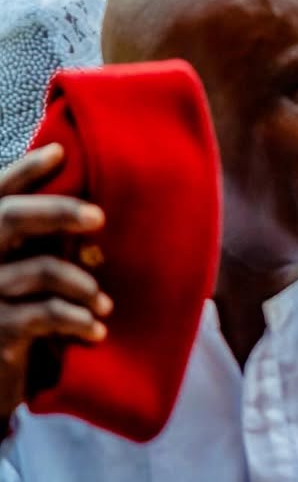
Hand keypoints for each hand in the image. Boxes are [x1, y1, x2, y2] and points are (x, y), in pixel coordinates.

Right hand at [0, 145, 110, 419]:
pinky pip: (47, 314)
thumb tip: (92, 214)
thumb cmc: (10, 319)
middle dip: (58, 211)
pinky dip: (78, 320)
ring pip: (40, 269)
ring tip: (104, 303)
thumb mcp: (17, 275)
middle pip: (9, 218)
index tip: (58, 151)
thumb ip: (35, 243)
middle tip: (100, 216)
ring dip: (82, 283)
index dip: (23, 171)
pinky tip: (97, 330)